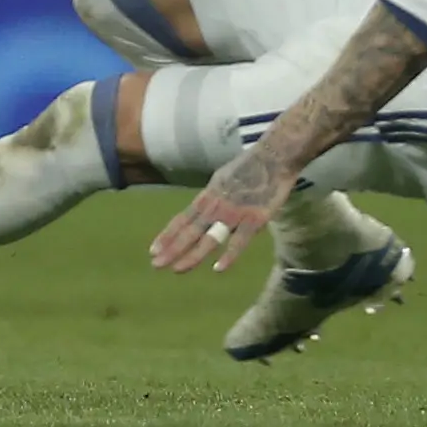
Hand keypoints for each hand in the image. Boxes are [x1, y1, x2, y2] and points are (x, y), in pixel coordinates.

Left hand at [148, 146, 295, 275]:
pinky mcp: (254, 219)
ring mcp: (234, 214)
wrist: (273, 157)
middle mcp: (216, 206)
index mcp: (207, 196)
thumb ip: (211, 197)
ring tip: (177, 269)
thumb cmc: (249, 167)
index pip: (182, 219)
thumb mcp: (220, 179)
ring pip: (209, 239)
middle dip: (172, 249)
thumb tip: (201, 209)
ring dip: (192, 255)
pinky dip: (228, 256)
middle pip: (190, 231)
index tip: (153, 250)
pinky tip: (217, 269)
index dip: (167, 235)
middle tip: (156, 265)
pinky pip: (239, 241)